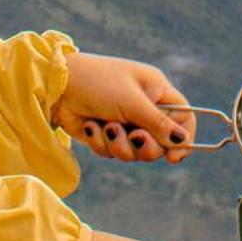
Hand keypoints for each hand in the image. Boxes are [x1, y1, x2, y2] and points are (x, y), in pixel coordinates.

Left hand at [51, 51, 193, 162]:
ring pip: (135, 152)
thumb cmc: (99, 83)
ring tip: (105, 127)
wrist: (57, 86)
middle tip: (133, 137)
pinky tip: (90, 125)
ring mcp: (124, 122)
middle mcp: (144, 108)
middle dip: (145, 146)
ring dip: (119, 145)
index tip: (174, 157)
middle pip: (160, 143)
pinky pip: (112, 152)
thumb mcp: (133, 102)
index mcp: (157, 92)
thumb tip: (182, 142)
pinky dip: (101, 142)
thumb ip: (159, 124)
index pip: (184, 117)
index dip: (183, 139)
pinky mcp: (105, 134)